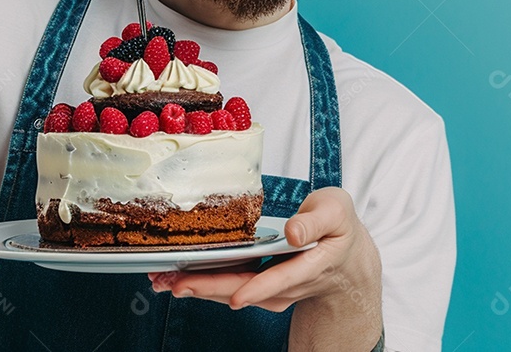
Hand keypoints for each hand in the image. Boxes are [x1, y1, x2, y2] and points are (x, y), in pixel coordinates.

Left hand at [149, 187, 380, 311]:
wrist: (345, 260)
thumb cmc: (339, 230)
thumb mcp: (337, 213)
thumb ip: (317, 221)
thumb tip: (294, 232)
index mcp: (312, 263)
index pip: (283, 278)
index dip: (259, 287)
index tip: (236, 297)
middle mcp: (289, 284)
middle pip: (247, 289)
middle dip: (210, 289)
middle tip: (177, 284)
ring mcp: (273, 290)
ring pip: (233, 291)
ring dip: (199, 288)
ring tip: (165, 281)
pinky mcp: (259, 287)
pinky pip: (230, 287)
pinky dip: (204, 284)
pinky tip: (178, 278)